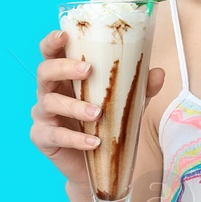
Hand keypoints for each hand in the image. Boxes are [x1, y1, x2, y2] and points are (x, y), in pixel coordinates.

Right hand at [28, 28, 164, 187]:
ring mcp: (43, 115)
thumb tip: (158, 73)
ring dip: (74, 106)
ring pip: (49, 103)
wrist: (100, 166)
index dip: (52, 41)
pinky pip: (54, 136)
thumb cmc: (107, 126)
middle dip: (64, 68)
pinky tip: (94, 142)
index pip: (51, 53)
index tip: (64, 34)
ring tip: (98, 113)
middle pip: (44, 72)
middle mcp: (49, 92)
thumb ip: (140, 88)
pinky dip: (75, 139)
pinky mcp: (42, 138)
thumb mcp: (126, 104)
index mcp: (65, 76)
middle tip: (88, 70)